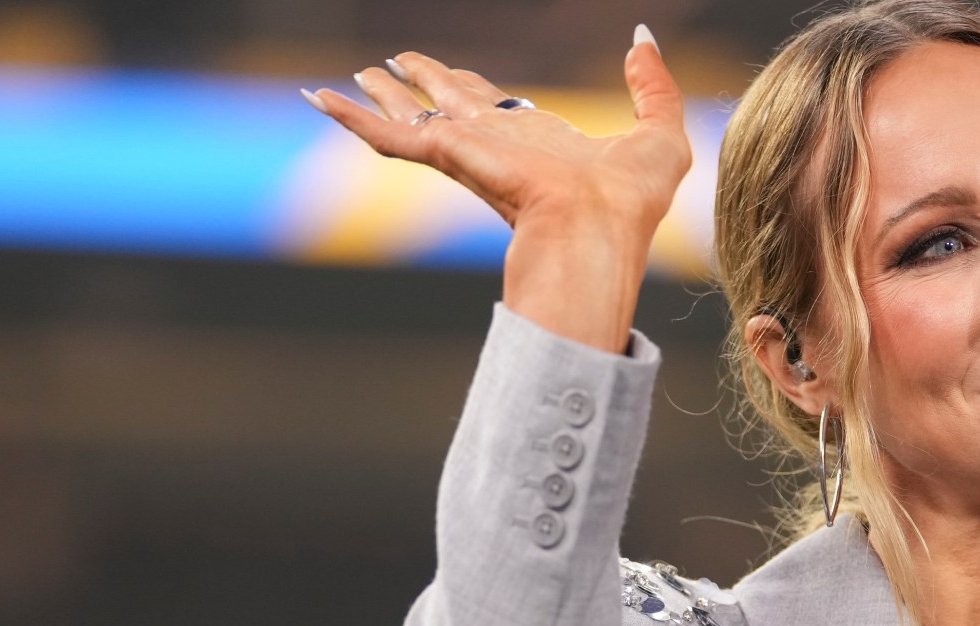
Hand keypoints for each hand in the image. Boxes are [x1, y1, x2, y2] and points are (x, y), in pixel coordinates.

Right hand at [303, 29, 690, 351]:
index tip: (451, 74)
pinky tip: (319, 99)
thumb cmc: (630, 203)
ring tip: (355, 76)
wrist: (596, 231)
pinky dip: (350, 117)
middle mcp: (498, 146)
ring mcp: (468, 152)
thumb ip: (652, 86)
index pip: (496, 108)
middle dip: (421, 82)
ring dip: (382, 95)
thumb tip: (639, 41)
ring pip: (412, 113)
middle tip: (391, 64)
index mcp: (540, 144)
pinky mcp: (446, 156)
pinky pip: (387, 134)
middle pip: (447, 103)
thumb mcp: (661, 133)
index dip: (471, 87)